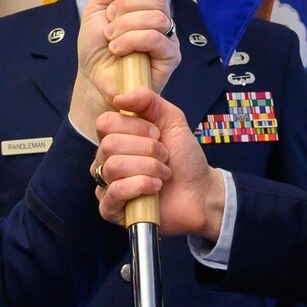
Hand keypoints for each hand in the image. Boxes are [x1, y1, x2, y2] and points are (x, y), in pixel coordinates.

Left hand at [70, 0, 177, 138]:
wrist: (93, 80)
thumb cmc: (96, 49)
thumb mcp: (97, 9)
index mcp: (145, 4)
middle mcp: (161, 18)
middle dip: (125, 7)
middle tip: (109, 24)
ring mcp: (168, 38)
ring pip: (156, 16)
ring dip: (125, 26)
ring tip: (110, 40)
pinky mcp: (170, 58)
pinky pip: (157, 38)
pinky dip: (131, 40)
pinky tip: (118, 50)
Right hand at [94, 88, 221, 235]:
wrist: (201, 192)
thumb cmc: (184, 158)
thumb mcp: (172, 120)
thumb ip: (148, 100)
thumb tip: (119, 96)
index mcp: (116, 138)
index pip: (105, 123)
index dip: (134, 127)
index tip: (158, 134)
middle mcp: (107, 160)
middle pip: (109, 145)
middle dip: (147, 149)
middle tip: (164, 157)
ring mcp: (107, 185)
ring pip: (113, 167)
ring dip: (148, 168)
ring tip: (164, 174)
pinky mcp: (111, 209)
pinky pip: (114, 192)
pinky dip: (140, 186)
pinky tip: (155, 189)